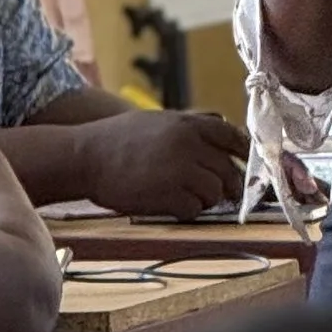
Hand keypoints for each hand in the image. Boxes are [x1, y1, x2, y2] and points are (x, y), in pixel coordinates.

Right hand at [74, 110, 249, 221]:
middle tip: (221, 193)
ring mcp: (179, 170)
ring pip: (215, 193)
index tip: (246, 166)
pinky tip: (172, 206)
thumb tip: (223, 126)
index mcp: (189, 124)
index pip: (233, 137)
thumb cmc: (118, 139)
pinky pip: (194, 210)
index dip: (244, 154)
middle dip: (227, 185)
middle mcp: (189, 144)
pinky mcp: (167, 195)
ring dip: (206, 200)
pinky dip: (187, 211)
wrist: (85, 157)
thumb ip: (192, 125)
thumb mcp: (159, 120)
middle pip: (228, 170)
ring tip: (187, 197)